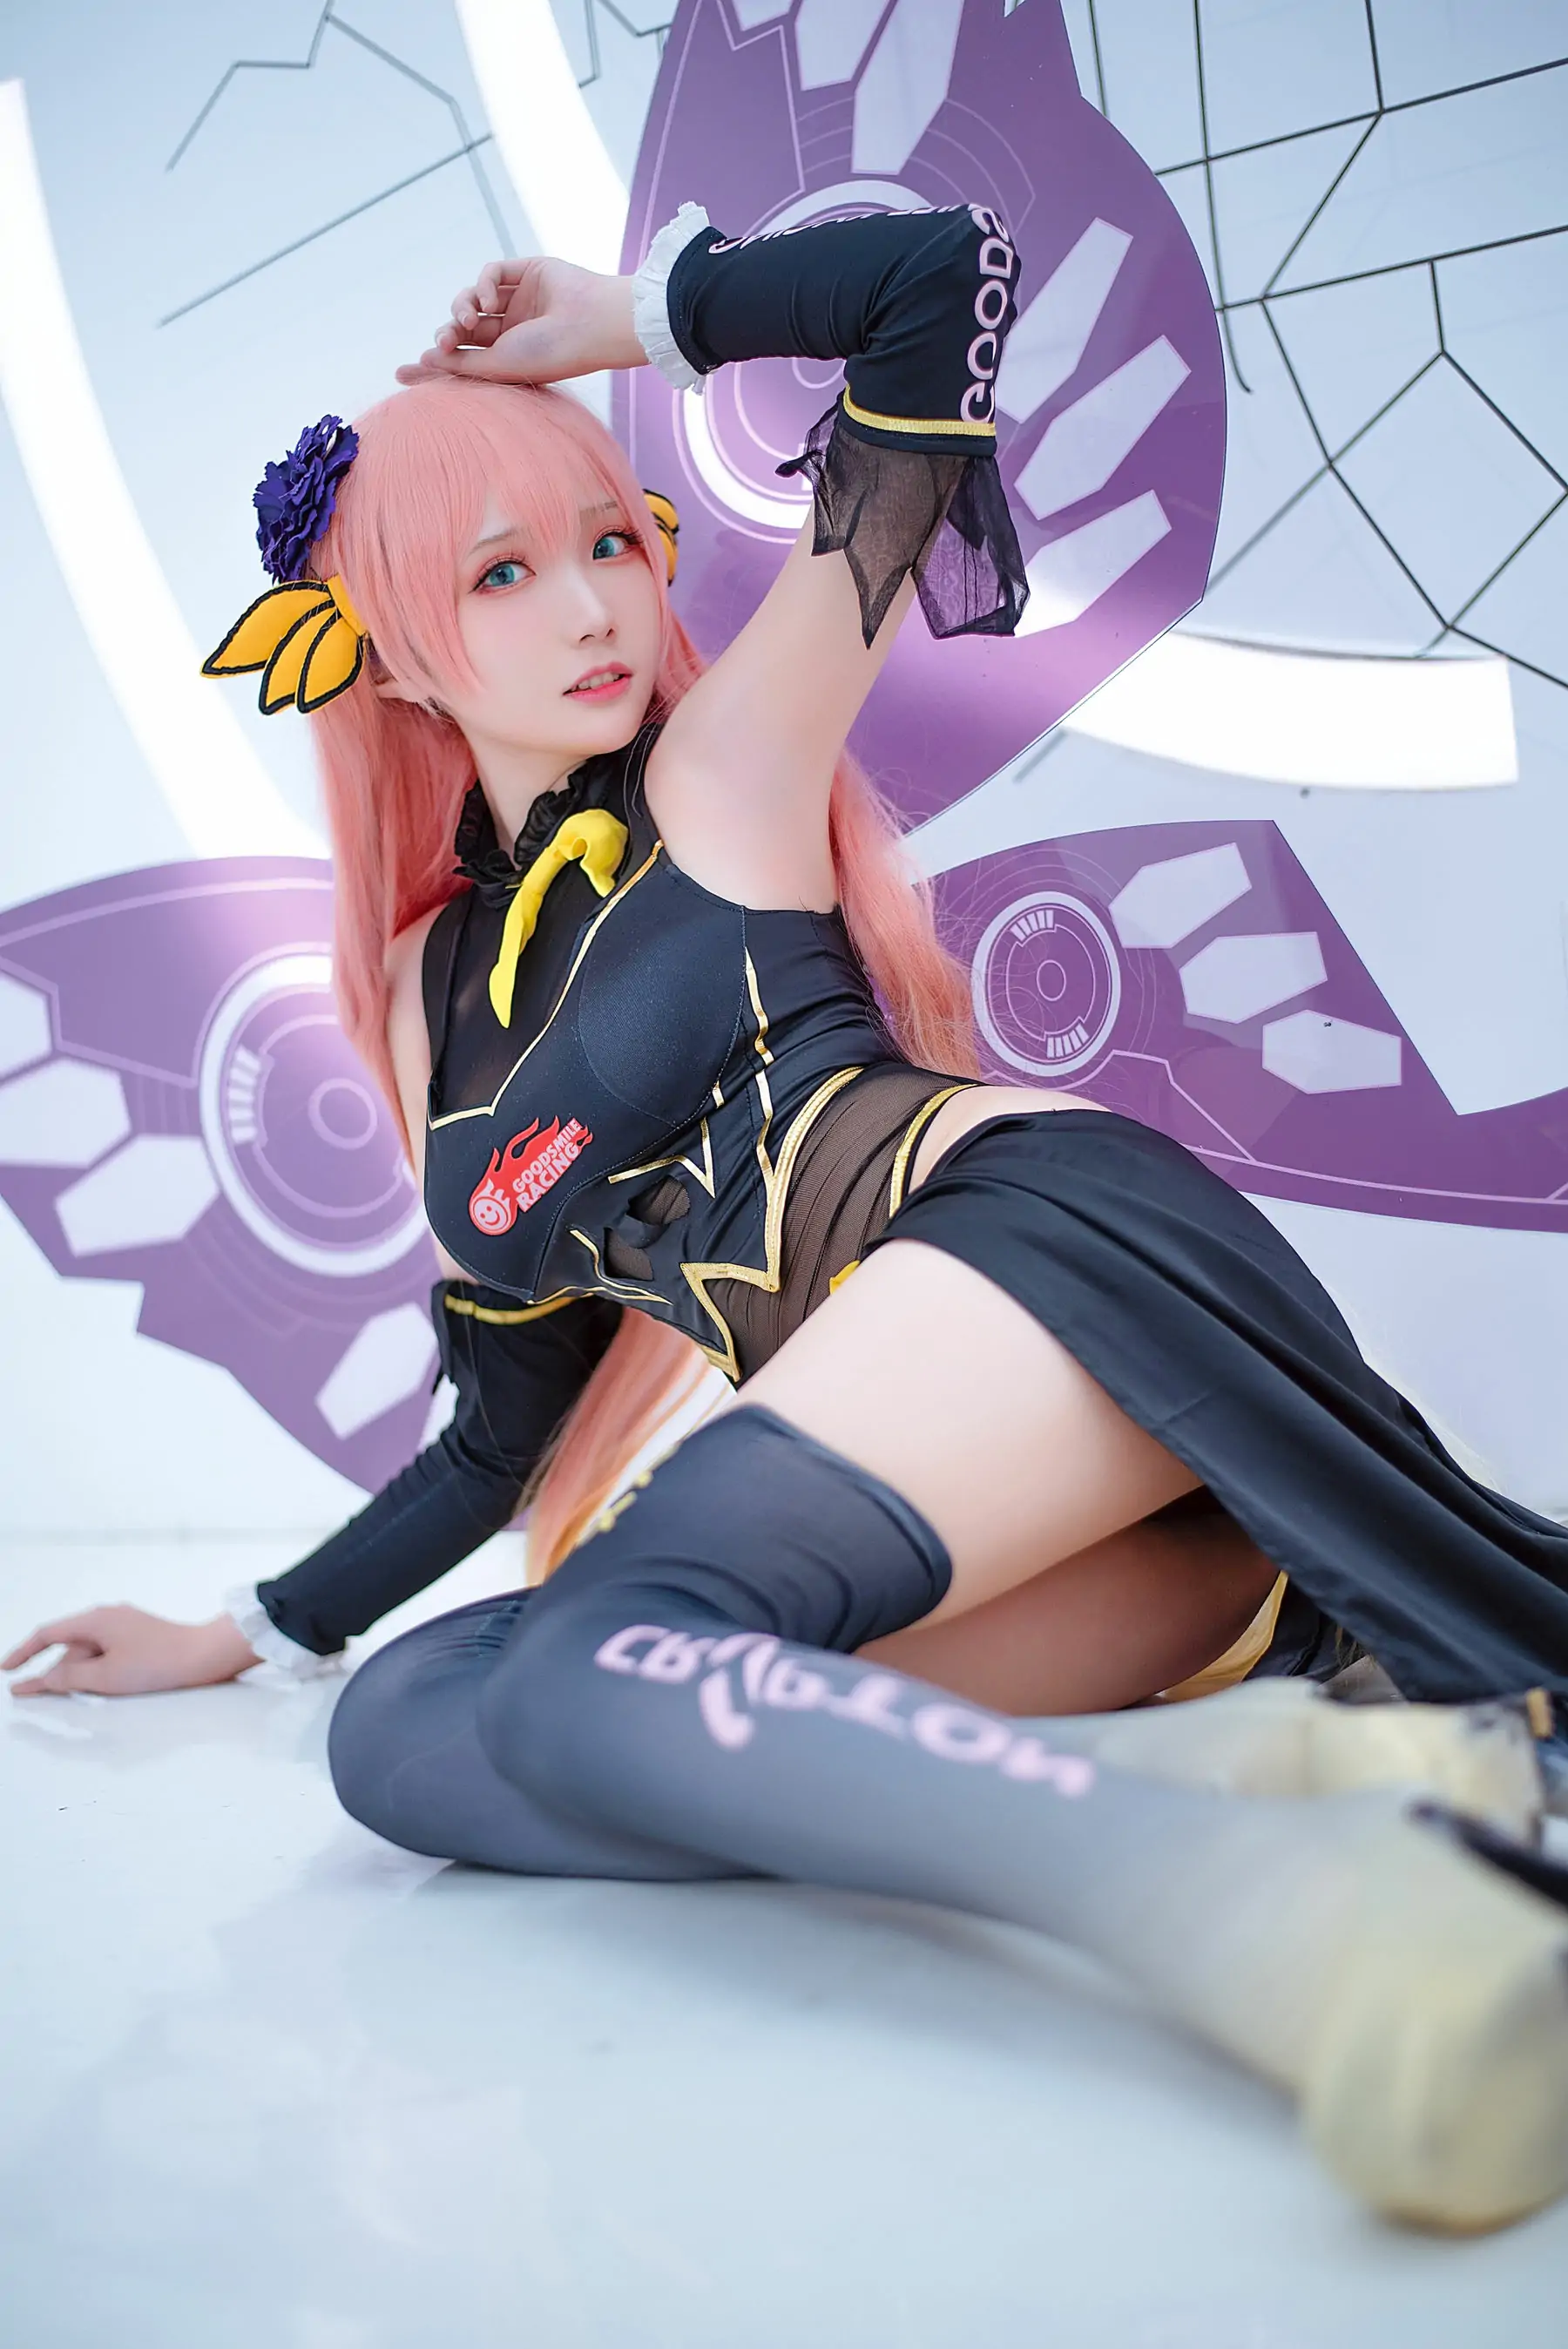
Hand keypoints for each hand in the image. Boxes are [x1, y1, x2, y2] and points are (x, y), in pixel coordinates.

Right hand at [2, 1606, 259, 1696]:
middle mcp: (108, 1616)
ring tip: (112, 1688)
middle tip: (67, 1694)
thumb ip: (68, 1678)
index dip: (23, 1653)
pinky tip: (118, 1683)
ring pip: (91, 1652)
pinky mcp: (139, 1635)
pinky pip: (109, 1653)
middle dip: (64, 1672)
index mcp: (96, 1619)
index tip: (7, 1670)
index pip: (47, 1634)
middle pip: (70, 1646)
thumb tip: (42, 1679)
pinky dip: (102, 1669)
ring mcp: (125, 1624)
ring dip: (87, 1673)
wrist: (205, 1656)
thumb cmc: (159, 1663)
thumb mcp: (105, 1677)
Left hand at [395, 258, 643, 387]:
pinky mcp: (527, 272)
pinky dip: (481, 283)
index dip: (435, 361)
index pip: (464, 357)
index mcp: (510, 359)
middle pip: (464, 327)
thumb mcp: (500, 367)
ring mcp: (521, 301)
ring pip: (473, 297)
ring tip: (468, 319)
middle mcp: (514, 330)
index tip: (402, 371)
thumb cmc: (551, 354)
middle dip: (448, 332)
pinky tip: (488, 299)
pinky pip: (491, 273)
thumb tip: (424, 358)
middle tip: (445, 341)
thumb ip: (461, 364)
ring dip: (461, 307)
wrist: (591, 325)